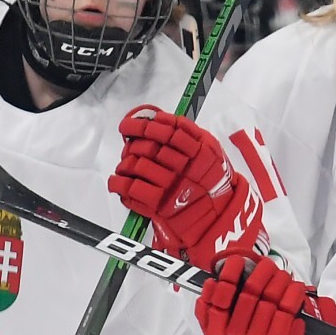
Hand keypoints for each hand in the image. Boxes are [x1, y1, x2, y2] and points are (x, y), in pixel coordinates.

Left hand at [110, 106, 263, 269]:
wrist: (218, 216)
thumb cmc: (213, 182)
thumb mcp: (212, 149)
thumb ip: (190, 133)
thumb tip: (159, 118)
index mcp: (198, 149)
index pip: (166, 129)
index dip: (143, 125)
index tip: (129, 125)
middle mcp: (184, 165)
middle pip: (149, 146)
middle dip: (134, 145)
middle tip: (130, 147)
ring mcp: (171, 184)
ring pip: (138, 165)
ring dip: (125, 164)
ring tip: (125, 166)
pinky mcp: (160, 204)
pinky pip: (132, 189)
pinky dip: (118, 184)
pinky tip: (117, 182)